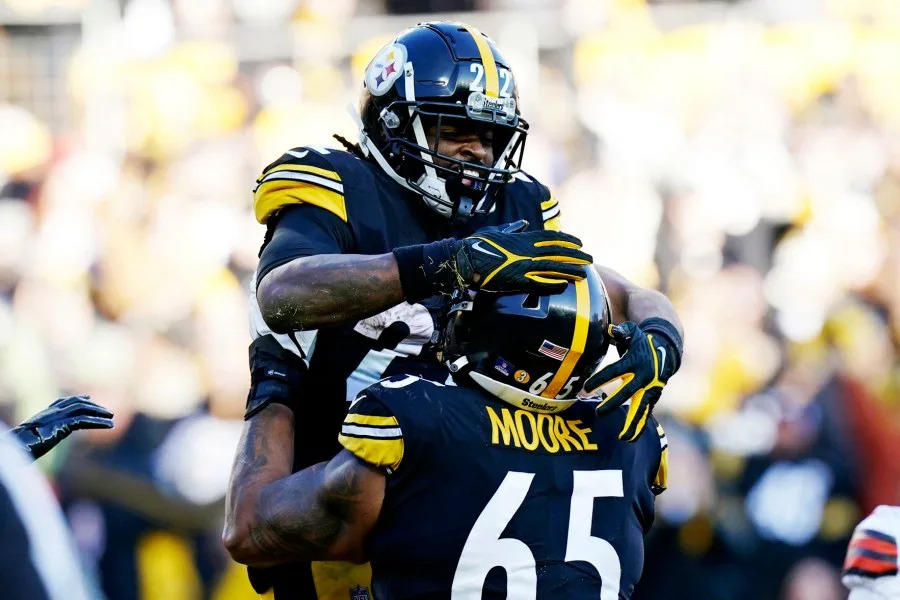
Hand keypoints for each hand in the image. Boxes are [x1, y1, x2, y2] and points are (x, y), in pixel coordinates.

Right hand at [9, 395, 113, 459]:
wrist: (15, 448)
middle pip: (76, 403)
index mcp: (44, 414)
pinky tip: (110, 425)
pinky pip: (84, 421)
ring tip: (112, 418)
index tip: (88, 398)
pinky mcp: (62, 426)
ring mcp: (56, 417)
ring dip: (99, 413)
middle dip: (93, 406)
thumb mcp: (31, 439)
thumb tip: (40, 443)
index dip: (77, 399)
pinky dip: (99, 422)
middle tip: (107, 412)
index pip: (62, 401)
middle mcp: (51, 412)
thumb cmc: (20, 447)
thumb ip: (41, 435)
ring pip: (82, 409)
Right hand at [455, 225, 592, 293]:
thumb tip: (522, 224)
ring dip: (570, 270)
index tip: (578, 244)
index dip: (567, 240)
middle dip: (575, 256)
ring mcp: (524, 265)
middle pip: (558, 252)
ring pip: (553, 267)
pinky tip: (565, 285)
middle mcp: (527, 250)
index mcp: (523, 238)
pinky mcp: (517, 280)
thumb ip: (512, 228)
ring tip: (583, 273)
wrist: (466, 259)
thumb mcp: (497, 230)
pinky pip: (540, 282)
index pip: (552, 238)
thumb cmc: (478, 244)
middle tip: (589, 259)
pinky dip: (553, 283)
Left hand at [584, 319, 680, 441]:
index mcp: (634, 362)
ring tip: (623, 437)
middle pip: (627, 392)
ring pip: (640, 408)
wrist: (667, 350)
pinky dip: (639, 425)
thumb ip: (621, 331)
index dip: (600, 378)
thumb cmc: (642, 342)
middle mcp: (643, 377)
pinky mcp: (654, 397)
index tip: (587, 386)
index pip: (614, 371)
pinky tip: (630, 438)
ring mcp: (650, 389)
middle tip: (599, 413)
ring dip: (632, 423)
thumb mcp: (633, 333)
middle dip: (613, 403)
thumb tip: (611, 329)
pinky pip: (645, 413)